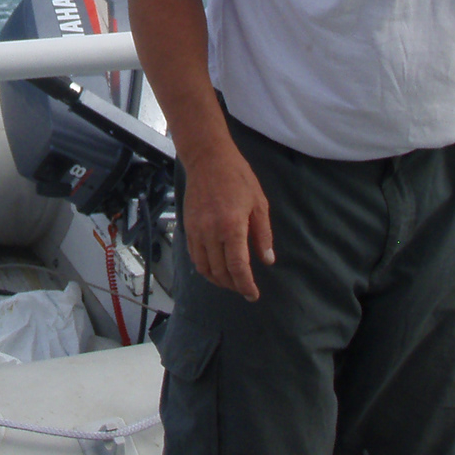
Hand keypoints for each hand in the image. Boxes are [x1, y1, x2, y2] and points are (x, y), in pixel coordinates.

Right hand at [181, 141, 274, 299]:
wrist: (207, 159)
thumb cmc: (238, 177)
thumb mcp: (259, 203)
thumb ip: (263, 234)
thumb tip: (267, 260)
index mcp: (232, 227)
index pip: (238, 267)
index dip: (246, 285)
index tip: (253, 295)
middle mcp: (211, 232)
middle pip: (220, 271)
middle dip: (233, 285)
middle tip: (244, 289)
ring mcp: (196, 231)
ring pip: (204, 267)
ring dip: (218, 280)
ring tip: (230, 282)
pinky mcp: (188, 227)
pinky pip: (194, 256)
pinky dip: (204, 268)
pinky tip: (215, 268)